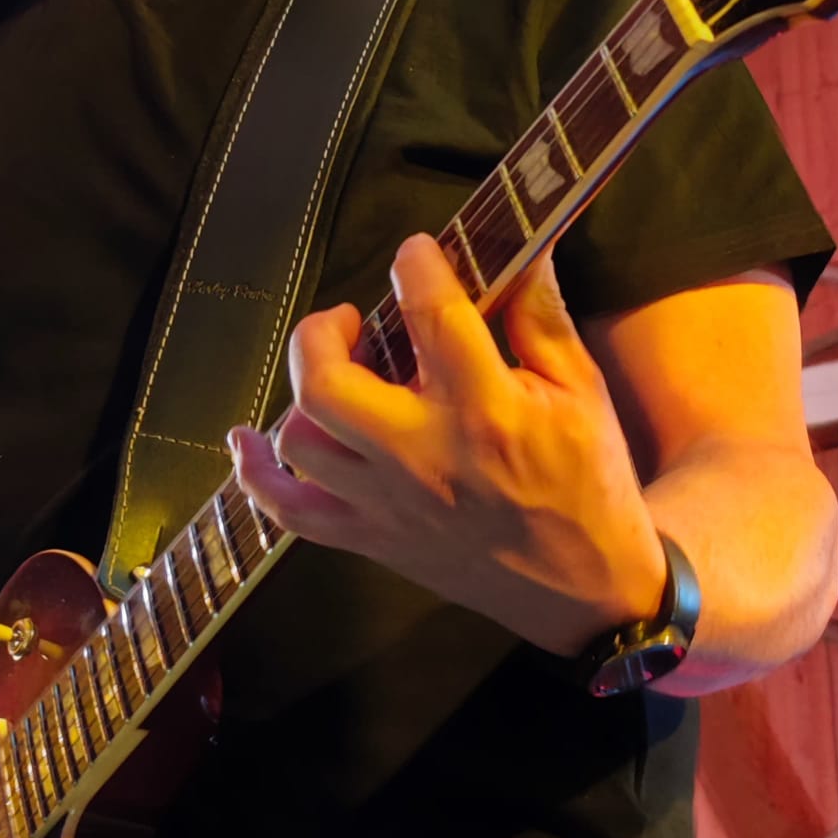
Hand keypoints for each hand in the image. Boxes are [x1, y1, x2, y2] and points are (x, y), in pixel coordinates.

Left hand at [230, 233, 667, 654]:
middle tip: (352, 320)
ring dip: (304, 392)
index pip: (430, 314)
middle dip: (323, 332)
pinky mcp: (373, 541)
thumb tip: (521, 244)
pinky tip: (248, 439)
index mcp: (487, 410)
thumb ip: (539, 313)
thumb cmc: (589, 480)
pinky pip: (290, 513)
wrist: (590, 592)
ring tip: (338, 372)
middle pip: (326, 385)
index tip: (417, 252)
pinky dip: (258, 475)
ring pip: (300, 441)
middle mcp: (424, 458)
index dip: (415, 264)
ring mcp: (389, 506)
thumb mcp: (581, 388)